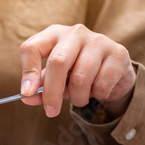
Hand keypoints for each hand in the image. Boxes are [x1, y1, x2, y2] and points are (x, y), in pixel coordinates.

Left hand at [19, 24, 135, 117]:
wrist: (113, 70)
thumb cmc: (75, 72)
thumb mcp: (54, 78)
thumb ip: (39, 87)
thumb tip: (27, 97)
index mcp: (53, 34)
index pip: (32, 47)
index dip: (28, 71)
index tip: (27, 93)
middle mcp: (75, 33)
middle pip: (58, 62)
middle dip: (52, 92)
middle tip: (51, 111)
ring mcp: (98, 40)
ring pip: (80, 78)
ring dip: (77, 97)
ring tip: (79, 98)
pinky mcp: (118, 53)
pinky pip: (102, 84)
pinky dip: (97, 95)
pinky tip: (98, 89)